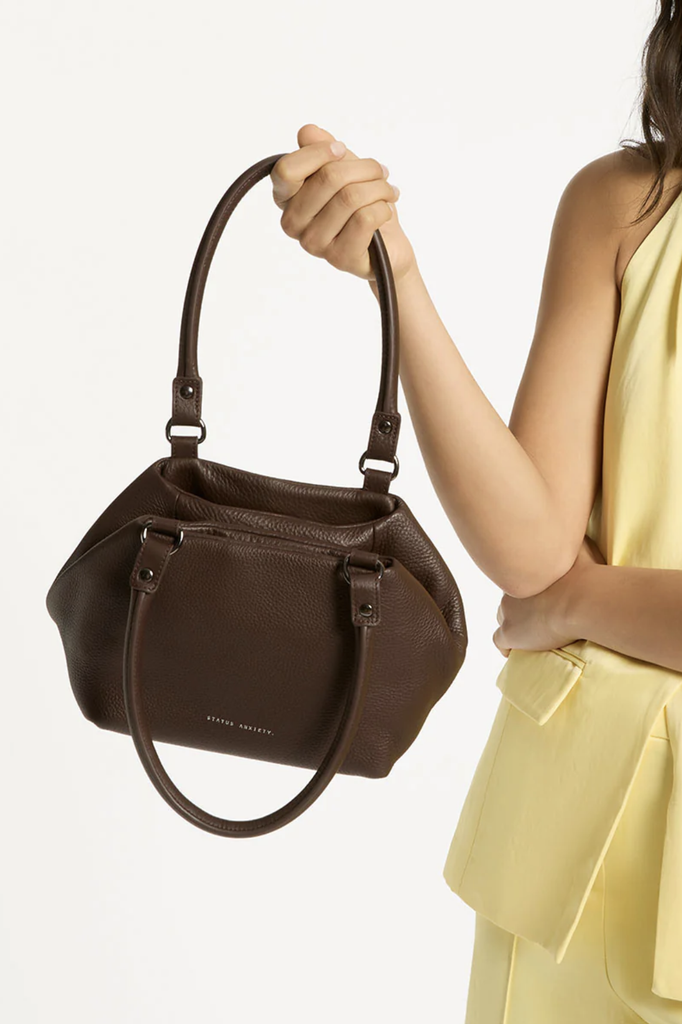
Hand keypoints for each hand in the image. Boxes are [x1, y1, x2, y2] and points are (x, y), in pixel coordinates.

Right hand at [270, 123, 416, 283]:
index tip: (341, 150)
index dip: (318, 153)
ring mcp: (314, 244)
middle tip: (381, 172)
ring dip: (379, 188)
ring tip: (388, 191)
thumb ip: (323, 149)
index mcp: (287, 199)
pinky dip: (383, 208)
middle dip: (365, 168)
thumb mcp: (344, 169)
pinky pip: (365, 219)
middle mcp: (293, 223)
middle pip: (328, 178)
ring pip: (350, 197)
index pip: (287, 170)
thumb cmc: (362, 205)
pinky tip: (385, 211)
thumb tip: (306, 132)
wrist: (388, 246)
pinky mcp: (339, 258)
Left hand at [492, 535, 605, 657]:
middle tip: (541, 614)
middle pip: (509, 599)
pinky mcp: (510, 633)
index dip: (529, 588)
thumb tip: (572, 521)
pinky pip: (500, 642)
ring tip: (533, 633)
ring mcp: (508, 612)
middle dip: (521, 606)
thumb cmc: (585, 573)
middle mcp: (511, 589)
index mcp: (524, 570)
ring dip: (516, 625)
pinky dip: (507, 647)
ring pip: (504, 619)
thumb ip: (571, 536)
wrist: (580, 599)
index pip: (518, 578)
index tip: (543, 594)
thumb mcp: (578, 545)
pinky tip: (517, 651)